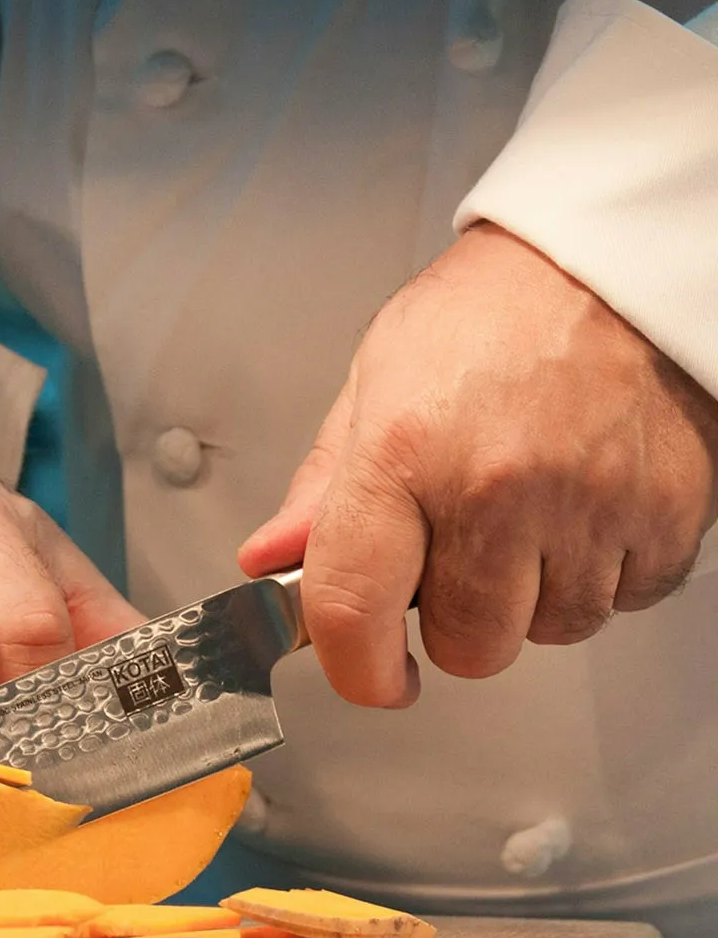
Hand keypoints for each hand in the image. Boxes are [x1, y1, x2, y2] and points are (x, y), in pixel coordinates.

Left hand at [240, 223, 717, 707]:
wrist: (611, 262)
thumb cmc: (487, 315)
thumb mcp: (375, 383)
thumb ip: (324, 488)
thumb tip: (271, 560)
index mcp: (404, 452)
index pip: (354, 608)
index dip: (356, 669)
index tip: (372, 676)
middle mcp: (497, 486)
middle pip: (470, 647)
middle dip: (457, 620)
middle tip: (461, 551)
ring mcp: (590, 505)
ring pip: (550, 633)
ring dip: (532, 598)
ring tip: (528, 513)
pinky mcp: (667, 515)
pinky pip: (622, 602)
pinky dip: (598, 573)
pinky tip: (582, 507)